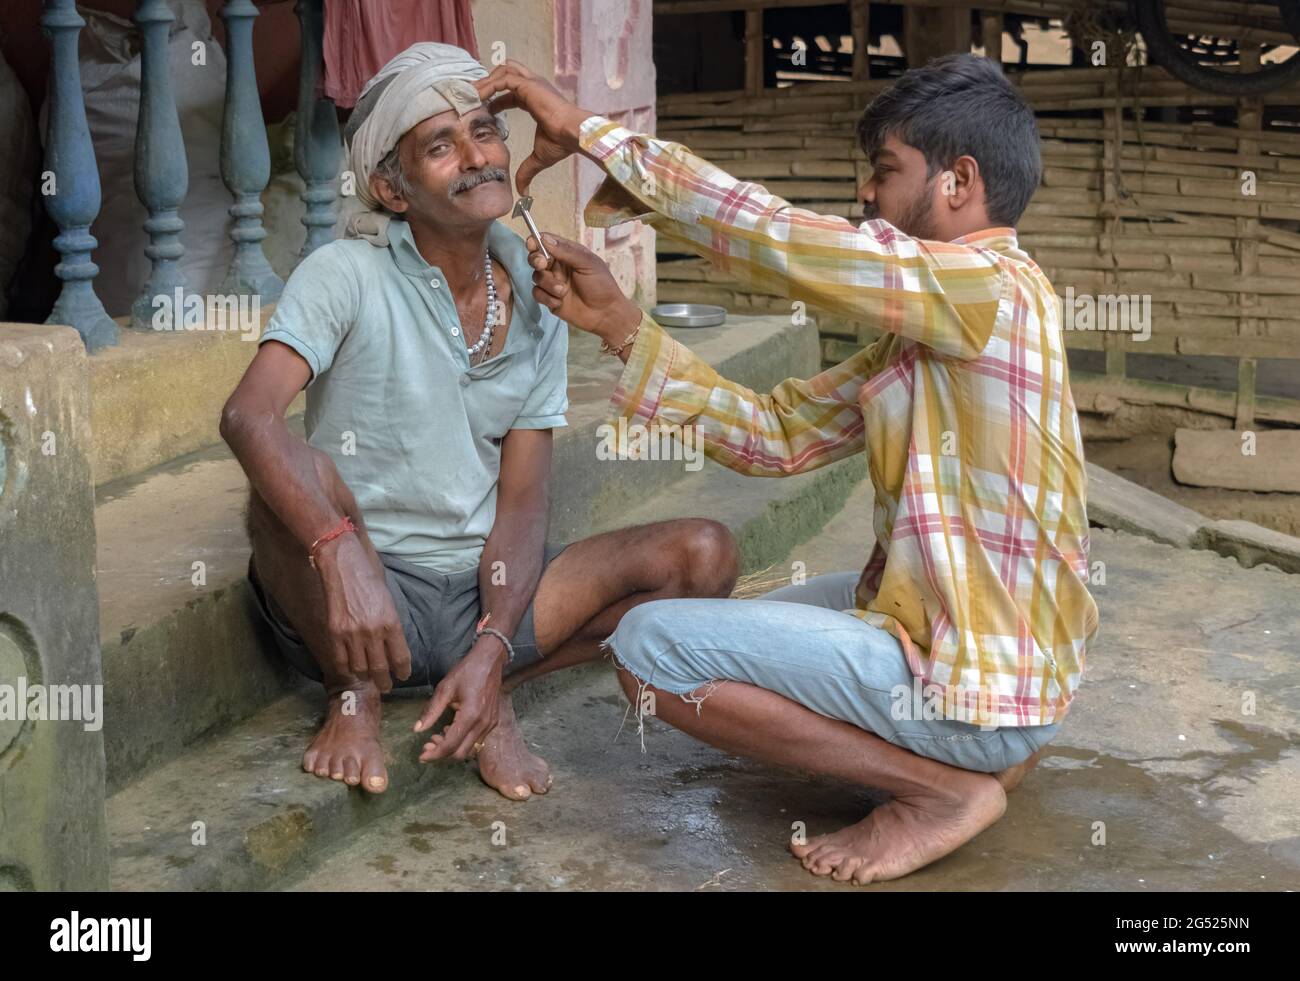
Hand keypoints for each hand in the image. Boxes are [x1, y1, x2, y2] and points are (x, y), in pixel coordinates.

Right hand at [315, 532, 412, 692]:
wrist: (343, 566)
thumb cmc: (369, 580)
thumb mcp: (389, 602)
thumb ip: (391, 626)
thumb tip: (393, 648)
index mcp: (391, 623)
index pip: (400, 658)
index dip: (402, 671)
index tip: (403, 676)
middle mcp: (373, 632)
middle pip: (380, 668)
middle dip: (385, 681)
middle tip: (387, 686)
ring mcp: (352, 634)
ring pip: (360, 669)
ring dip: (365, 677)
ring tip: (369, 679)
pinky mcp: (334, 633)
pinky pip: (340, 661)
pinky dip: (347, 669)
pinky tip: (351, 670)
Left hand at [413, 635, 506, 761]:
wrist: (490, 661)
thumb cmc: (466, 671)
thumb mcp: (445, 688)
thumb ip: (431, 711)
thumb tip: (417, 729)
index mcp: (471, 715)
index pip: (450, 745)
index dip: (434, 754)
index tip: (421, 756)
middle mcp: (483, 724)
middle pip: (460, 753)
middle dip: (442, 754)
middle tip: (427, 745)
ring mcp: (490, 724)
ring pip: (470, 749)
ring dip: (452, 748)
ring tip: (437, 736)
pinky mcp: (493, 722)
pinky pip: (476, 740)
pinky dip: (462, 741)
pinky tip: (451, 730)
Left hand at [474, 61, 594, 194]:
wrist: (573, 134)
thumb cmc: (562, 142)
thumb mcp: (540, 158)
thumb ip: (527, 170)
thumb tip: (523, 191)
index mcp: (536, 98)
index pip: (511, 92)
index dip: (495, 99)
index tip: (481, 108)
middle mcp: (534, 86)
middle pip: (505, 73)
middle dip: (487, 82)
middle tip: (470, 95)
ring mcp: (531, 83)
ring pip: (502, 72)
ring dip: (485, 81)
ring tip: (469, 93)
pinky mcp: (528, 85)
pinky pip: (502, 80)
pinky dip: (489, 86)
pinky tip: (478, 96)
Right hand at [527, 233, 641, 348]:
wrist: (605, 314)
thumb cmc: (602, 285)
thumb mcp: (587, 264)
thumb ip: (566, 251)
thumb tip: (544, 238)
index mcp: (568, 254)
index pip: (547, 242)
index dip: (536, 241)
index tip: (532, 244)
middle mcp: (558, 266)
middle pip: (536, 258)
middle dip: (536, 260)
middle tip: (542, 265)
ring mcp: (553, 283)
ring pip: (536, 276)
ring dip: (548, 283)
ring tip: (563, 291)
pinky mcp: (550, 299)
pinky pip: (537, 294)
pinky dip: (546, 297)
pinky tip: (559, 302)